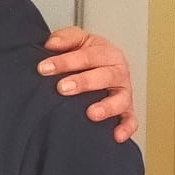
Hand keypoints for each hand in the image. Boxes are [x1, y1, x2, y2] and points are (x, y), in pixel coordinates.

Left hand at [38, 27, 136, 141]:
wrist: (99, 65)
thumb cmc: (86, 54)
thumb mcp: (76, 40)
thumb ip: (65, 38)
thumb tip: (51, 44)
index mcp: (107, 53)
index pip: (87, 56)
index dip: (65, 61)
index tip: (44, 68)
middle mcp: (118, 72)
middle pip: (105, 76)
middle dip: (84, 82)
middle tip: (62, 88)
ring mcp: (124, 92)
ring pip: (120, 99)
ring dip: (106, 107)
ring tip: (91, 113)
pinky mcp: (126, 110)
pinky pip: (130, 120)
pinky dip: (126, 128)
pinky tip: (115, 136)